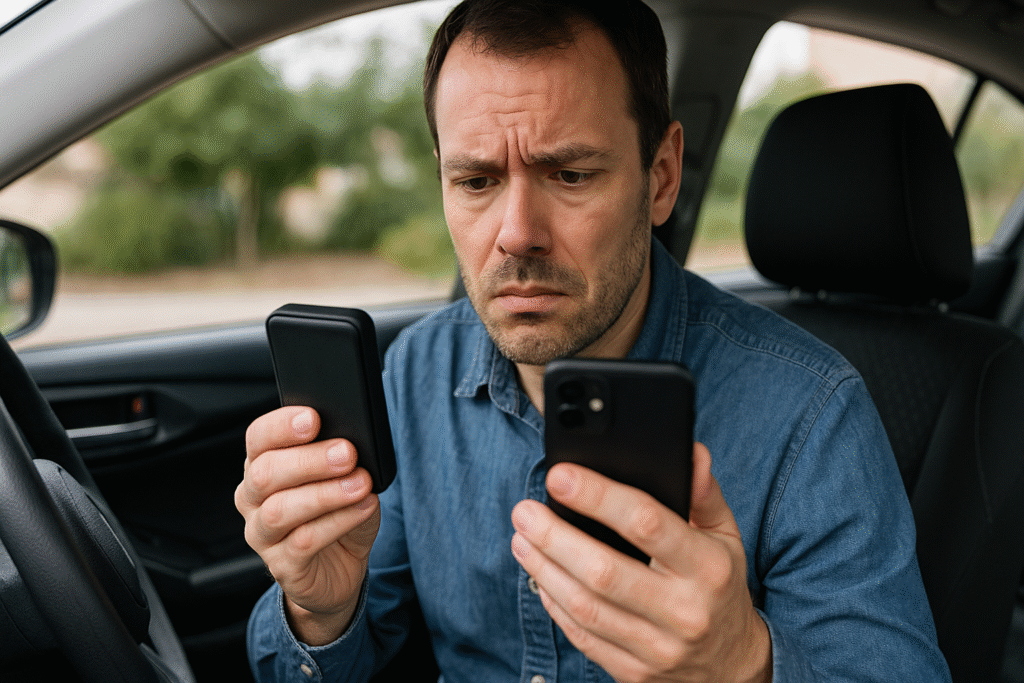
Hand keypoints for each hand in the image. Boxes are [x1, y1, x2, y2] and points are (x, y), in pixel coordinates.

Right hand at [235, 406, 379, 644]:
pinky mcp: (281, 565)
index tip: (313, 418)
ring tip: (361, 484)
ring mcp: (262, 534)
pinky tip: (364, 508)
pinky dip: (338, 521)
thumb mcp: (343, 476)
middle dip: (309, 460)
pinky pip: (303, 541)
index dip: (281, 425)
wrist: (341, 568)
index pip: (259, 437)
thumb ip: (341, 456)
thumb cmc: (339, 511)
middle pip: (266, 473)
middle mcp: (253, 498)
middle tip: (347, 454)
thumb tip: (355, 440)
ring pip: (280, 509)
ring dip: (325, 493)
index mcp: (263, 464)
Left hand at [510, 443, 770, 682]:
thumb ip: (704, 494)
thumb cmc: (719, 587)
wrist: (731, 666)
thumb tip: (691, 451)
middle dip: (554, 537)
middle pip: (604, 571)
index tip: (561, 476)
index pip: (647, 524)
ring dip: (544, 569)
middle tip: (525, 510)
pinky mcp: (633, 673)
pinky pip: (583, 637)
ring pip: (585, 607)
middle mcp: (684, 611)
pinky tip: (540, 576)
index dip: (598, 497)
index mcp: (707, 568)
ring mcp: (658, 648)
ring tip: (522, 538)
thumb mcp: (725, 537)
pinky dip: (554, 604)